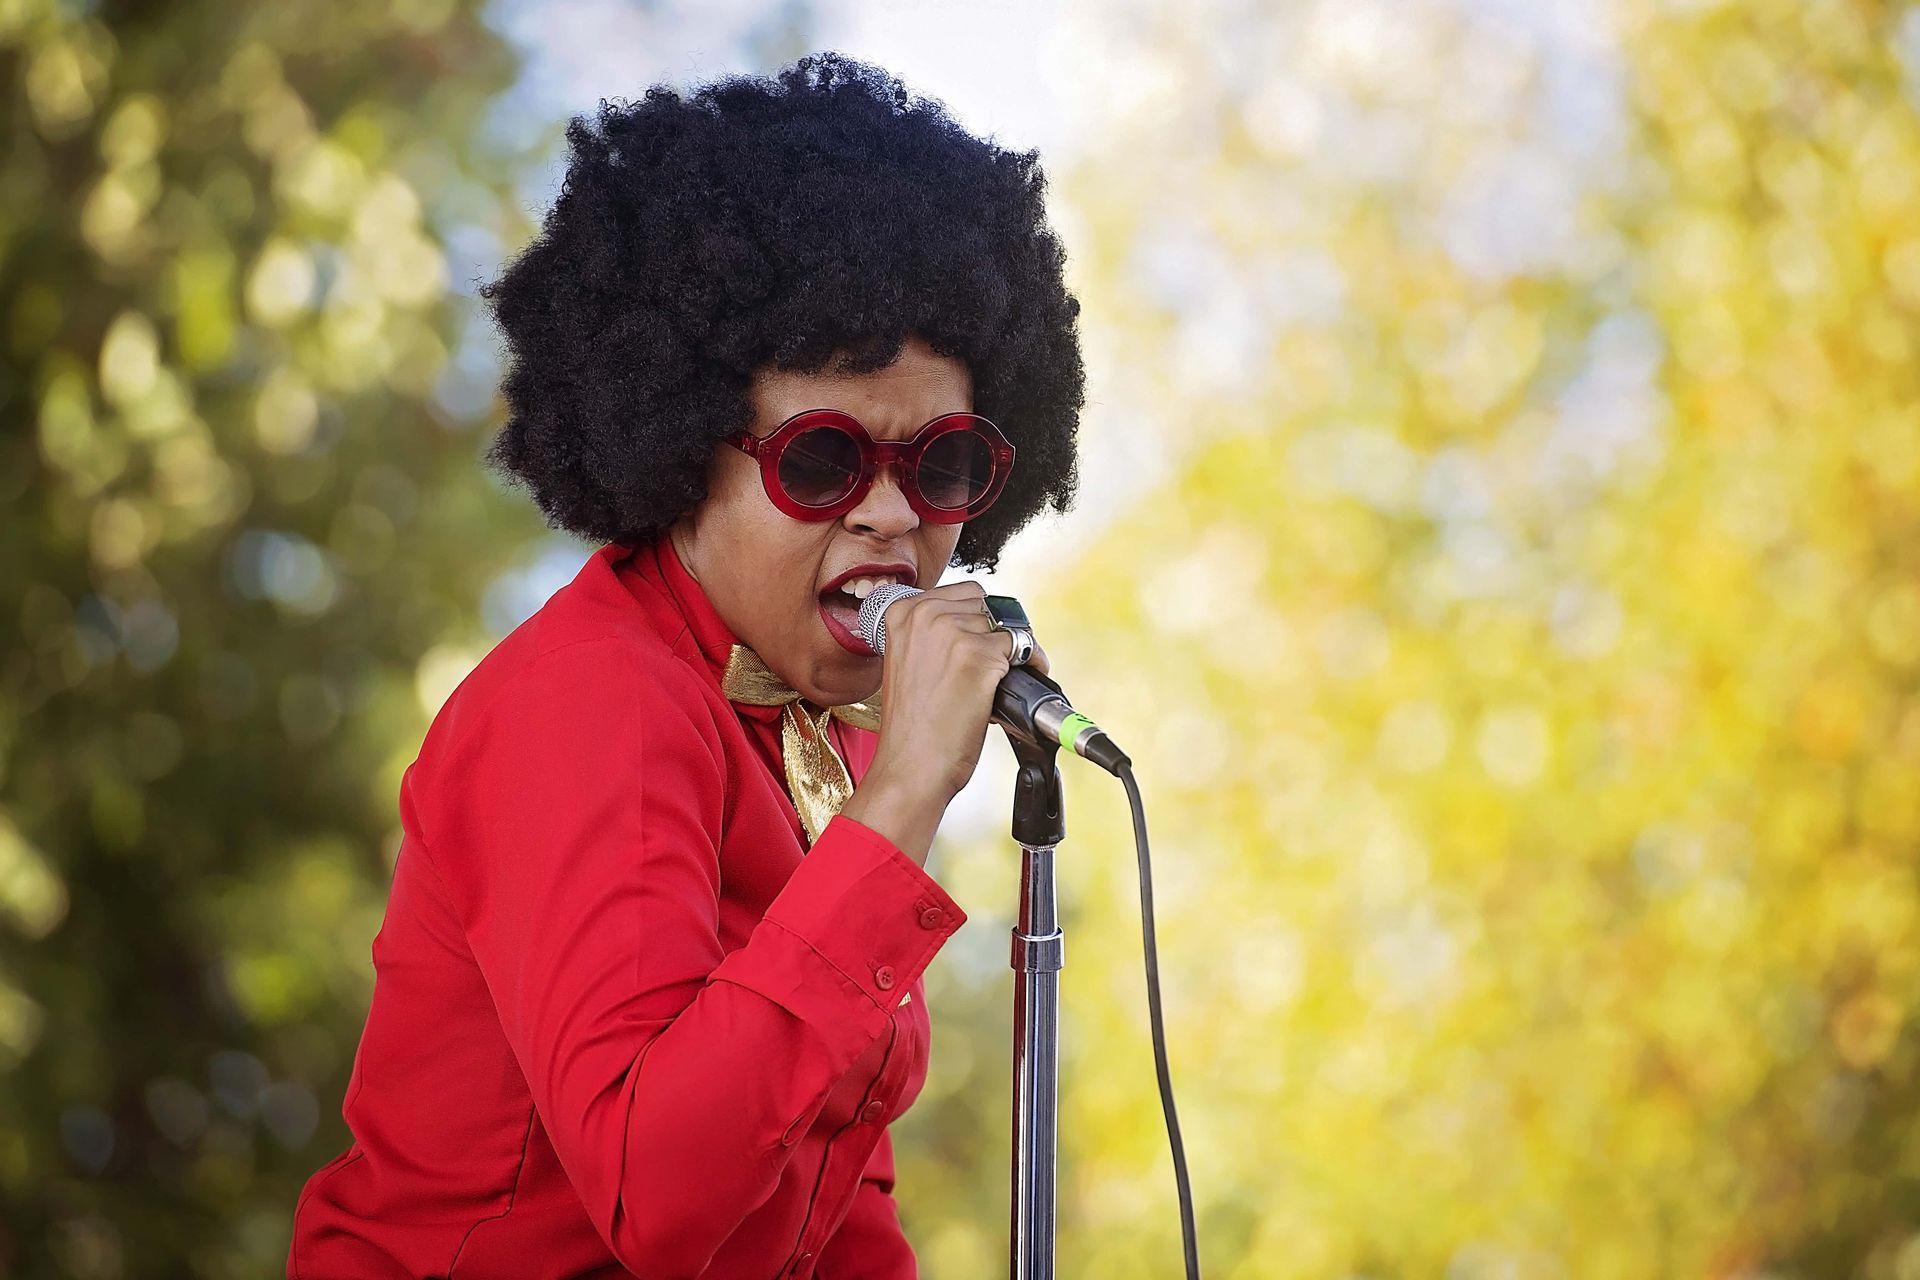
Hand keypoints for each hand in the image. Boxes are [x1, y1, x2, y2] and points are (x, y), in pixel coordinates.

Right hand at [840, 582, 1049, 864]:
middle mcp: (924, 613)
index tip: (983, 642)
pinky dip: (1025, 669)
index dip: (980, 620)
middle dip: (997, 633)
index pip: (963, 593)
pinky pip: (1020, 648)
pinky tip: (1007, 690)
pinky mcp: (978, 654)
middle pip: (988, 604)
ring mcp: (951, 631)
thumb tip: (986, 626)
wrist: (910, 767)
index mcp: (902, 611)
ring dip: (1011, 653)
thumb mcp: (911, 662)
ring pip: (1006, 625)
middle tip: (998, 665)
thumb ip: (936, 635)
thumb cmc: (913, 726)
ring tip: (999, 683)